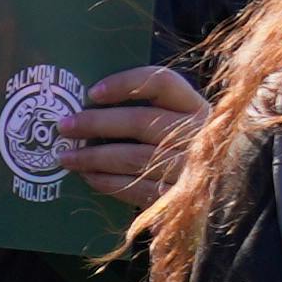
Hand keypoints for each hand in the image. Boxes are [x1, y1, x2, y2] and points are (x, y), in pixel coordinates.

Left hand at [58, 61, 207, 200]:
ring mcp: (192, 169)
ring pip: (134, 157)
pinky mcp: (180, 199)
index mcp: (196, 107)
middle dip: (96, 123)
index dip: (125, 83)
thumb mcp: (177, 123)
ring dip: (94, 158)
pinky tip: (89, 178)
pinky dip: (108, 183)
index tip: (92, 93)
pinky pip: (137, 188)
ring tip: (67, 158)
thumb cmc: (183, 151)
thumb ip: (148, 110)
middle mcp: (199, 135)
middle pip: (142, 121)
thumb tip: (89, 104)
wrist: (217, 196)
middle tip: (64, 127)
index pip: (162, 82)